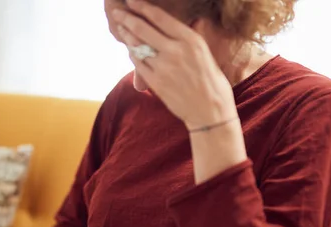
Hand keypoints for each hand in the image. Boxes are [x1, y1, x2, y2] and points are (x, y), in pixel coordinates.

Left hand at [112, 0, 237, 129]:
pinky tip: (130, 50)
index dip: (143, 7)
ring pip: (138, 46)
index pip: (161, 18)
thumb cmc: (213, 83)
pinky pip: (138, 64)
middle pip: (144, 29)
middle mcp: (176, 51)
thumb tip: (195, 20)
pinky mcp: (156, 82)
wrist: (209, 112)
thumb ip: (196, 36)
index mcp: (191, 41)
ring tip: (120, 27)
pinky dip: (133, 55)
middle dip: (127, 18)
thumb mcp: (208, 55)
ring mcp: (163, 68)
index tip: (132, 1)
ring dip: (127, 35)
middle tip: (117, 12)